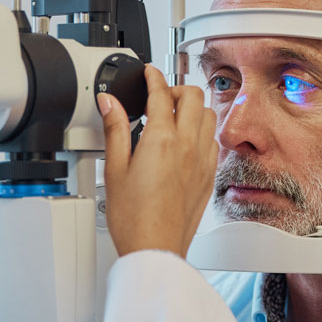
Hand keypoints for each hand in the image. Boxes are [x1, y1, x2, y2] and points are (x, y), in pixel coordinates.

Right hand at [97, 65, 217, 257]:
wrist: (155, 248)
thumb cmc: (134, 218)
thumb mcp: (114, 169)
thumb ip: (114, 129)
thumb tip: (109, 103)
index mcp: (162, 140)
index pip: (161, 93)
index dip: (153, 77)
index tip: (148, 72)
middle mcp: (187, 146)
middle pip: (193, 96)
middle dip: (176, 87)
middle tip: (160, 95)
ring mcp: (202, 161)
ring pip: (209, 115)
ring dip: (193, 107)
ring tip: (174, 116)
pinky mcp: (209, 176)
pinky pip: (212, 140)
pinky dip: (201, 130)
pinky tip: (186, 141)